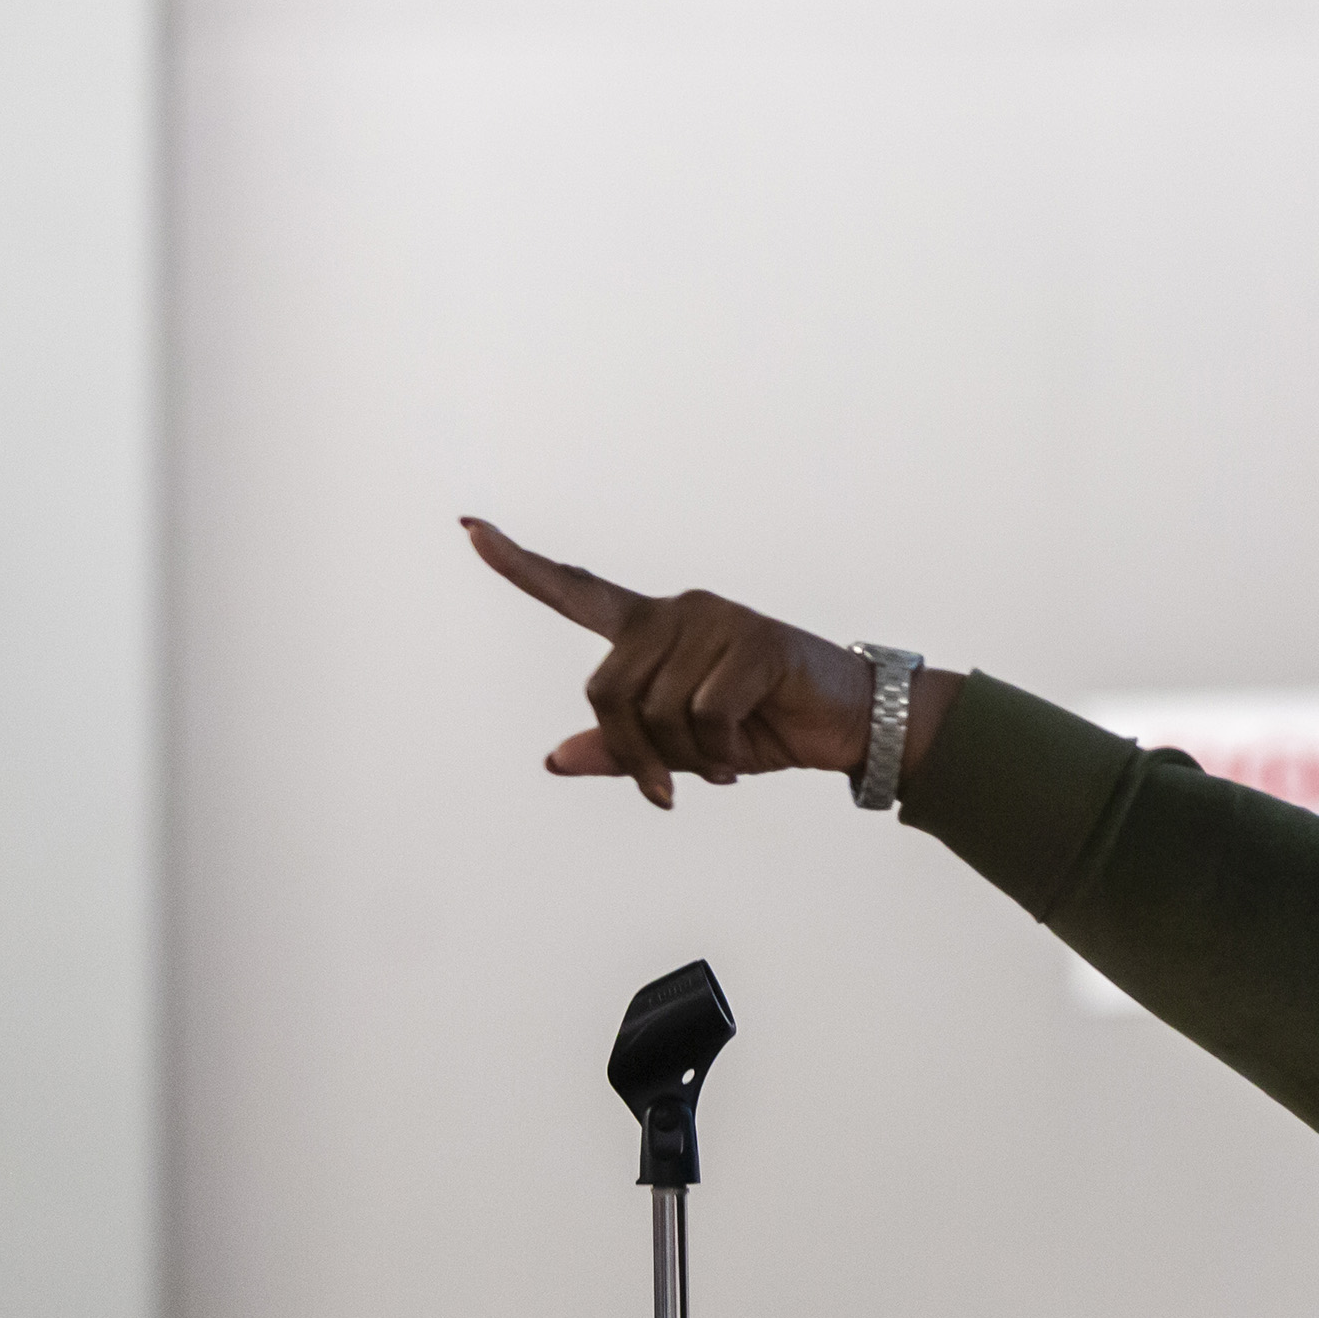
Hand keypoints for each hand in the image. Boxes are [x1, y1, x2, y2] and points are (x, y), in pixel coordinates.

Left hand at [465, 517, 916, 808]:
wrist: (848, 727)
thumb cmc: (764, 728)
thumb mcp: (685, 749)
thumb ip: (621, 750)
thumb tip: (553, 759)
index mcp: (653, 630)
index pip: (576, 593)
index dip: (520, 566)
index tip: (470, 530)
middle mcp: (677, 613)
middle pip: (606, 691)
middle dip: (634, 752)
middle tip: (670, 787)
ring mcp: (716, 620)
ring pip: (656, 710)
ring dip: (687, 759)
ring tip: (723, 763)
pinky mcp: (754, 640)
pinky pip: (704, 715)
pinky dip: (720, 753)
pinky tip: (744, 756)